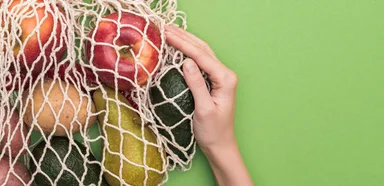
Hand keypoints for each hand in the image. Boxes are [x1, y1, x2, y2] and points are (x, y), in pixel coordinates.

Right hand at [165, 25, 251, 185]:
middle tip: (165, 28)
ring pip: (202, 52)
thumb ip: (196, 84)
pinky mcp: (213, 81)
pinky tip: (180, 46)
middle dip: (184, 37)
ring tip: (170, 31)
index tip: (166, 35)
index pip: (201, 56)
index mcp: (225, 79)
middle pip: (203, 49)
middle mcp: (225, 74)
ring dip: (186, 41)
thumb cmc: (213, 131)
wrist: (220, 145)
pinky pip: (201, 61)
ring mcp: (220, 77)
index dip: (183, 44)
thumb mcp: (203, 109)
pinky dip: (189, 51)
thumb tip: (186, 61)